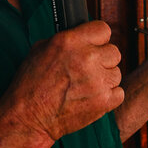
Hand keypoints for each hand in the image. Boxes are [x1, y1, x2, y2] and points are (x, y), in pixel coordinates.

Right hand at [5, 20, 122, 143]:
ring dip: (104, 79)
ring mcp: (97, 81)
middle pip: (114, 52)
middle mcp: (87, 58)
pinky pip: (119, 92)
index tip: (94, 45)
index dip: (98, 38)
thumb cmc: (30, 85)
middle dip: (102, 60)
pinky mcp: (104, 101)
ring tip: (86, 86)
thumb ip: (67, 39)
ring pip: (116, 73)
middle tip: (88, 70)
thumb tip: (82, 36)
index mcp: (70, 42)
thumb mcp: (40, 49)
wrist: (28, 118)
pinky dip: (108, 96)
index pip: (103, 29)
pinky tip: (92, 97)